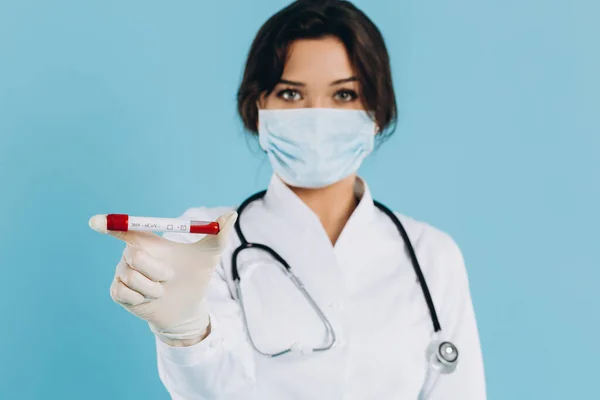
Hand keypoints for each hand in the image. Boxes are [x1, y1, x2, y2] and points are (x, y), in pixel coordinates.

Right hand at [89, 211, 236, 343]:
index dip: (108, 224)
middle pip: (134, 255)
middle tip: (169, 277)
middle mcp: (131, 254)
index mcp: (148, 240)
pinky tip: (149, 299)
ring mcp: (122, 274)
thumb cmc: (196, 275)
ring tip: (162, 290)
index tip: (94, 222)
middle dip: (157, 270)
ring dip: (154, 287)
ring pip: (133, 276)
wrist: (189, 307)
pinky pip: (125, 293)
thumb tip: (231, 214)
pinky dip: (142, 298)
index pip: (125, 228)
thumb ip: (219, 233)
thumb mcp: (210, 254)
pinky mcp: (118, 292)